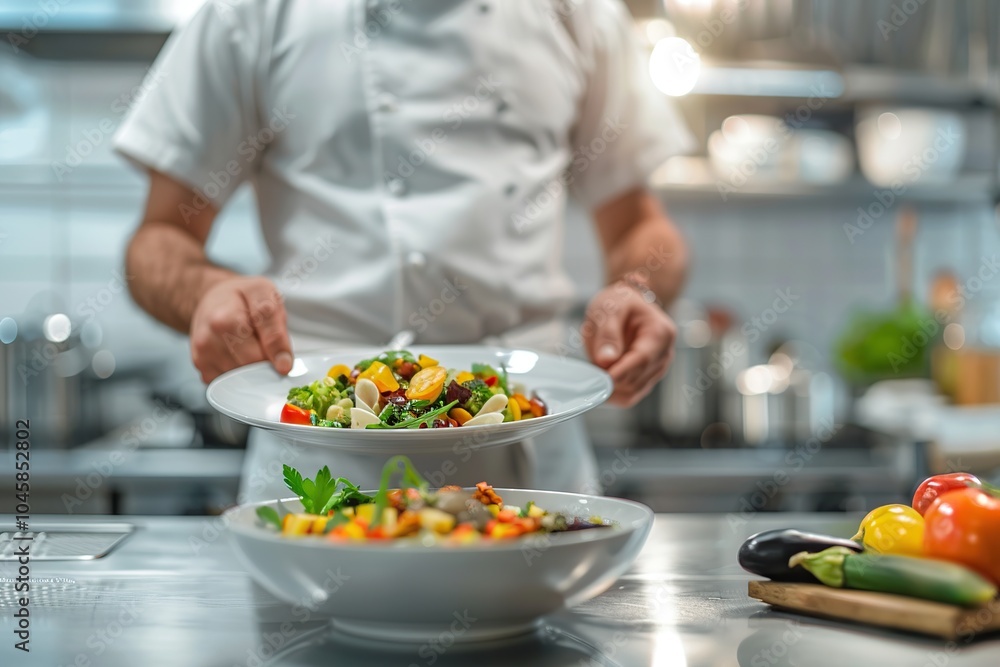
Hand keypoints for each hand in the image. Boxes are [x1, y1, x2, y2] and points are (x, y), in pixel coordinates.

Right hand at [190, 276, 292, 382]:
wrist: (212, 298)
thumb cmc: (242, 296)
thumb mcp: (266, 296)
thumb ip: (277, 331)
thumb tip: (283, 365)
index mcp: (224, 320)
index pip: (259, 356)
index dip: (276, 357)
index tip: (283, 356)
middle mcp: (207, 340)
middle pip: (250, 370)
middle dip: (264, 361)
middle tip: (263, 343)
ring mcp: (201, 356)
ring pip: (241, 380)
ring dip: (251, 368)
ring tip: (249, 346)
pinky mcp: (201, 368)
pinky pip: (229, 383)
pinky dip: (239, 373)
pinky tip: (238, 354)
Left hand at [582, 282, 675, 406]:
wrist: (627, 304)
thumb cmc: (620, 303)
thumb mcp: (609, 309)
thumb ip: (607, 334)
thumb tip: (606, 361)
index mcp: (660, 333)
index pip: (642, 360)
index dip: (620, 373)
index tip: (599, 380)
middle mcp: (664, 355)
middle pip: (636, 380)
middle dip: (610, 379)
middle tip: (588, 368)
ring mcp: (657, 370)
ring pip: (631, 393)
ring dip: (609, 386)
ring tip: (595, 365)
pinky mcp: (646, 380)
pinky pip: (628, 396)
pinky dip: (611, 391)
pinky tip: (600, 377)